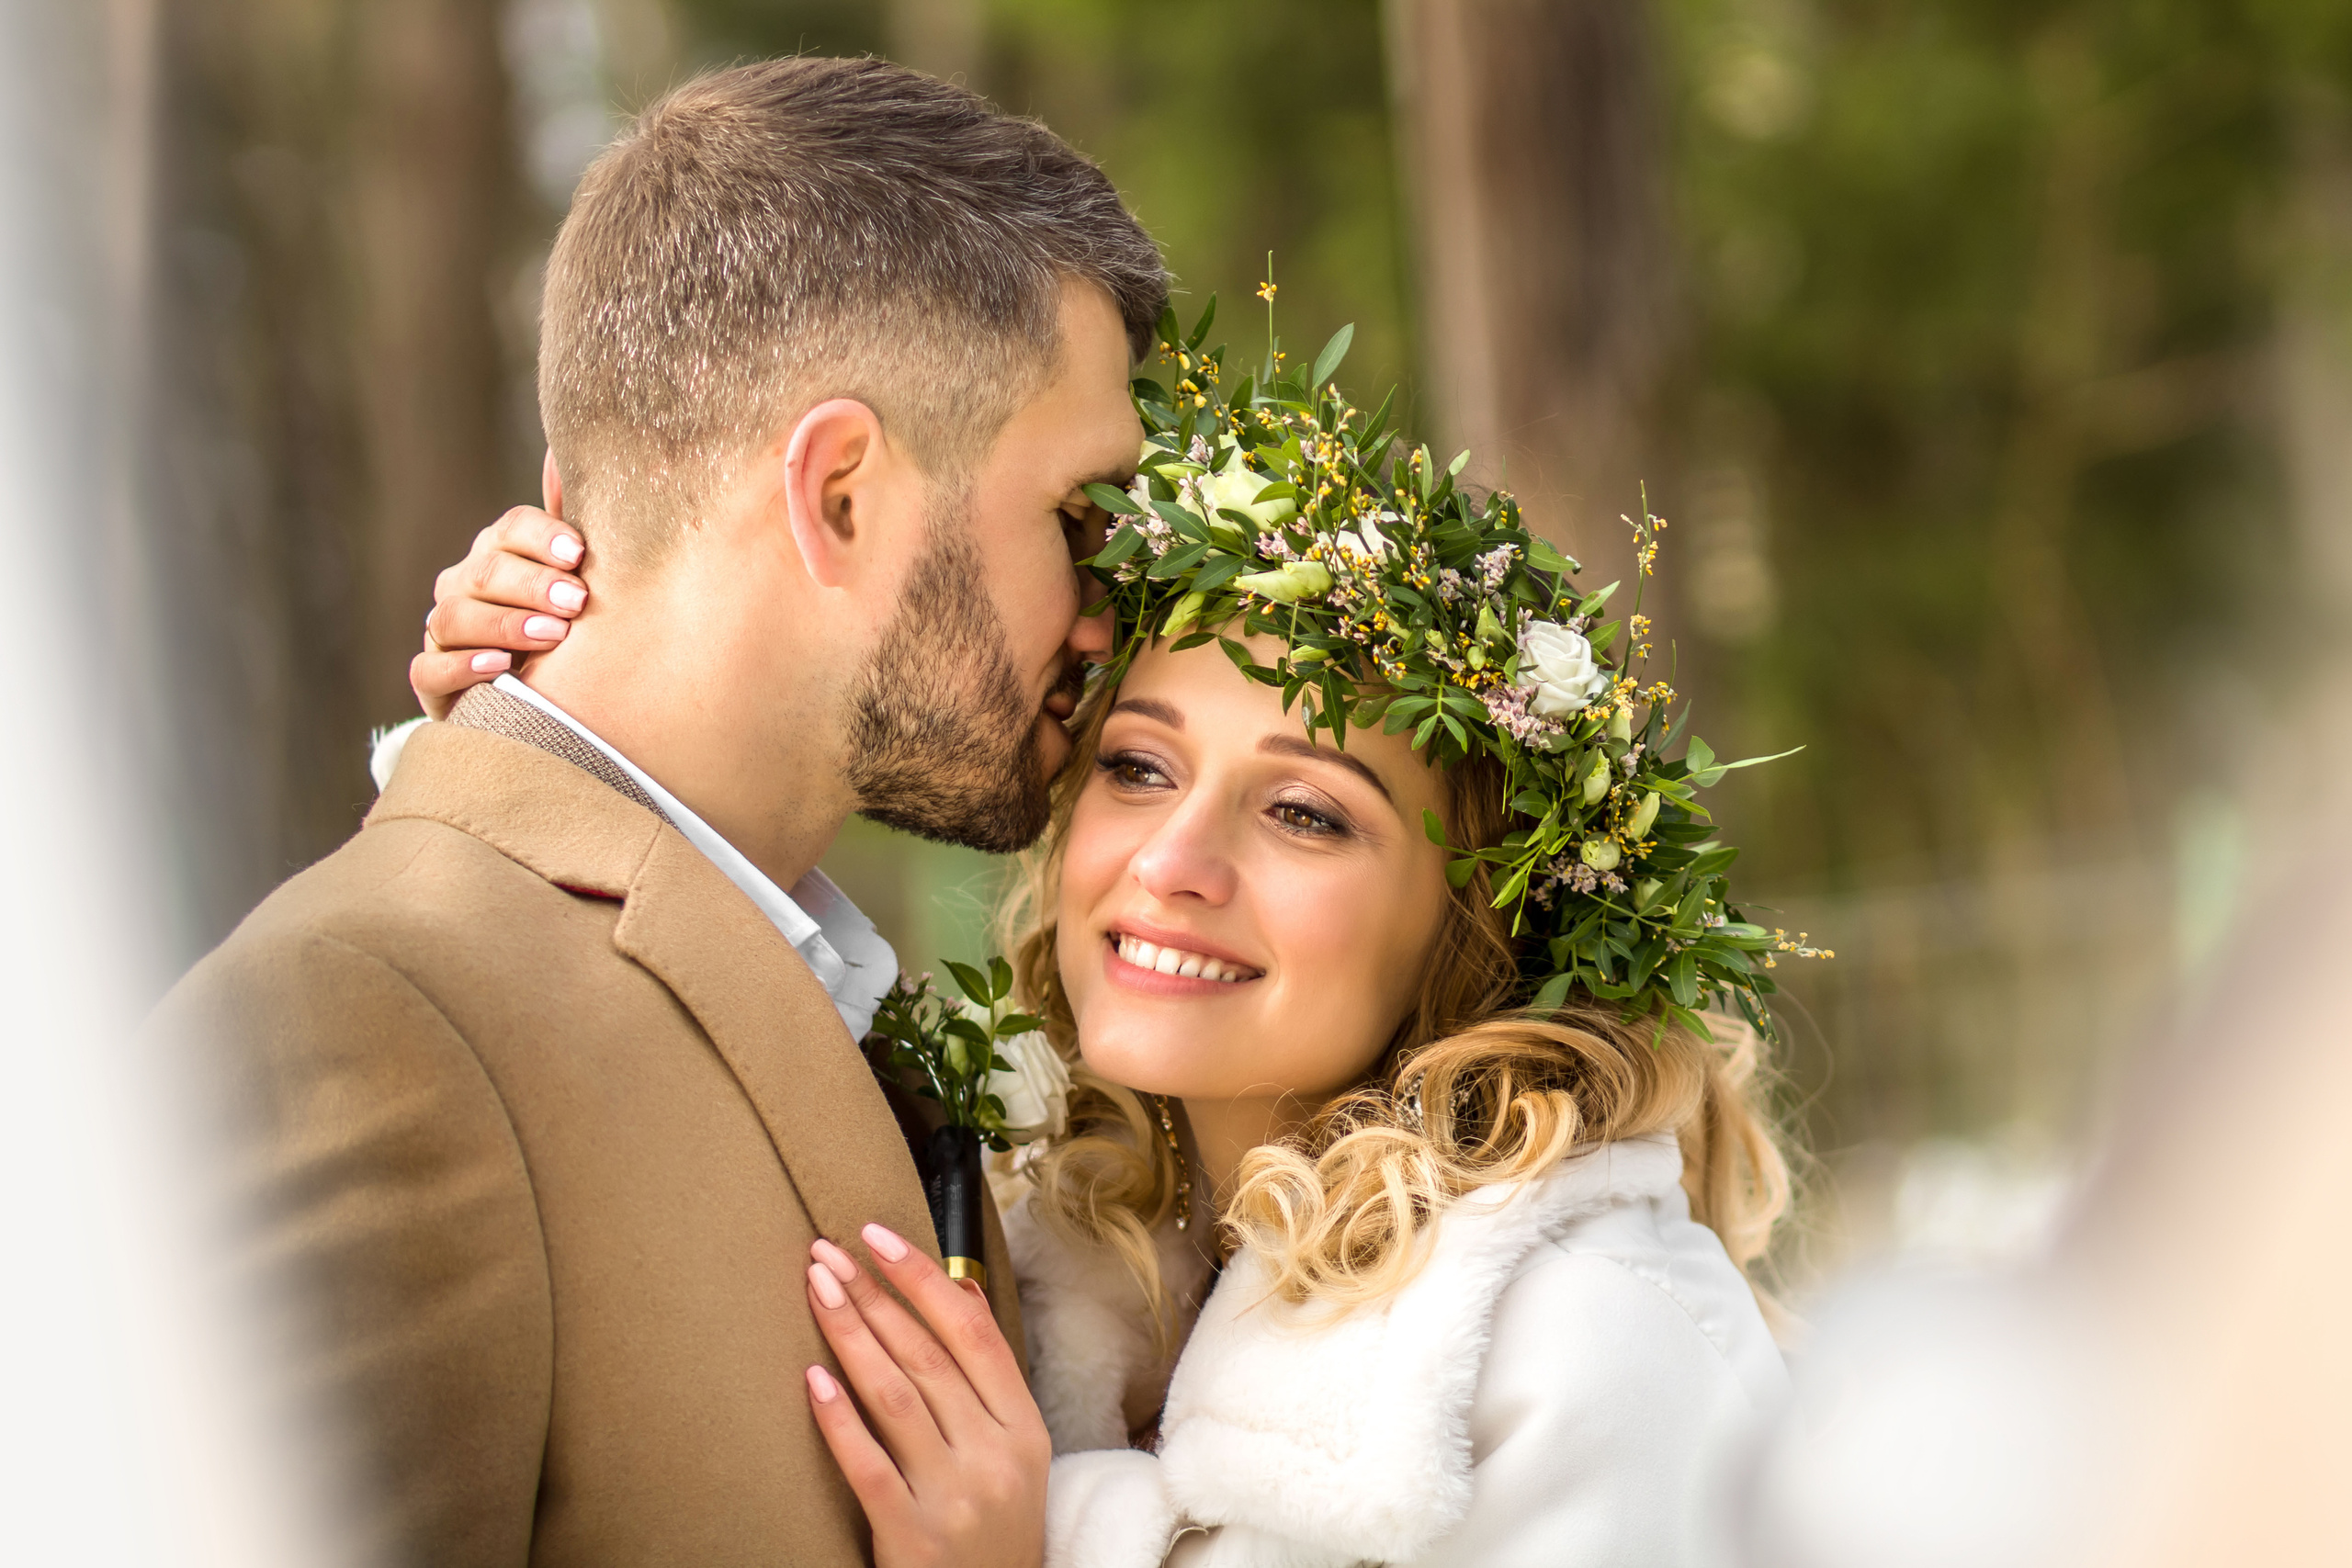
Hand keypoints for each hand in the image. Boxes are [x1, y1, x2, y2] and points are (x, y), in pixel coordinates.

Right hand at [408, 507, 588, 718]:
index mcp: (499, 554)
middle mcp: (463, 587)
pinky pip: (429, 670)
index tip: (579, 553)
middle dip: (532, 585)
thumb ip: (577, 530)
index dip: (542, 537)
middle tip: (577, 601)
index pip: (511, 529)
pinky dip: (462, 667)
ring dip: (505, 624)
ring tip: (553, 636)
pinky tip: (500, 667)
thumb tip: (564, 457)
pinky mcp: (433, 681)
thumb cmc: (568, 627)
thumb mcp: (580, 581)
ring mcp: (444, 633)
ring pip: (454, 617)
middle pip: (485, 572)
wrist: (545, 698)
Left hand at [805, 1224, 1047, 1567]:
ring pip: (895, 1397)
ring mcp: (954, 1497)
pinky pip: (866, 1465)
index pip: (972, 1332)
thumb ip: (988, 1380)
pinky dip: (838, 1418)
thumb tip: (960, 1292)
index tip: (877, 1235)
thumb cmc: (996, 1531)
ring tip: (816, 1290)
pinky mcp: (911, 1536)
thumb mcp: (1016, 1454)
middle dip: (872, 1296)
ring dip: (850, 1335)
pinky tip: (812, 1379)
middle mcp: (994, 1457)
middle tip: (827, 1252)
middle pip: (926, 1356)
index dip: (923, 1277)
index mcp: (1024, 1430)